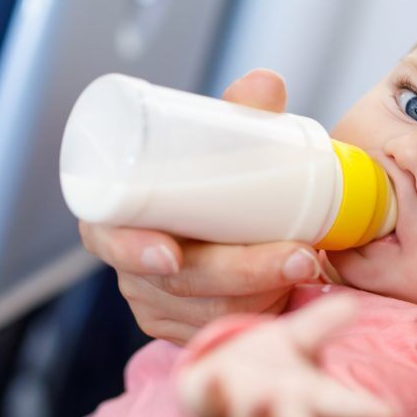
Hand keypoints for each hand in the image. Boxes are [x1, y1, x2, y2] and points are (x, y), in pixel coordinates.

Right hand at [78, 69, 322, 344]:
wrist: (220, 219)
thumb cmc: (208, 179)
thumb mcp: (219, 146)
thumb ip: (241, 115)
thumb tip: (267, 84)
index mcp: (115, 216)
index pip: (108, 237)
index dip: (134, 248)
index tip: (171, 253)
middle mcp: (129, 266)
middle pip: (176, 283)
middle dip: (240, 273)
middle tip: (298, 254)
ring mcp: (155, 303)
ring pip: (205, 312)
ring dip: (260, 294)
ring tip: (308, 264)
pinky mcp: (185, 330)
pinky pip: (219, 332)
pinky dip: (258, 316)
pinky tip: (290, 299)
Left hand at [177, 296, 392, 416]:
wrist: (213, 385)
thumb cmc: (266, 365)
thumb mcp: (296, 342)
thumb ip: (321, 325)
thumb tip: (352, 303)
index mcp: (305, 396)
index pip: (337, 404)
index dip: (361, 409)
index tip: (384, 413)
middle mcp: (273, 409)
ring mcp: (237, 407)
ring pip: (250, 414)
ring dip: (257, 409)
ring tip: (264, 398)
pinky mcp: (203, 399)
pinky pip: (207, 397)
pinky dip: (212, 390)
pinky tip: (214, 377)